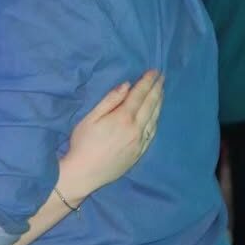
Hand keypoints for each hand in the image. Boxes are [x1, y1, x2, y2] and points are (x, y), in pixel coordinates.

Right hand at [57, 70, 163, 202]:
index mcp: (123, 118)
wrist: (85, 173)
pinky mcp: (139, 153)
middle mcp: (136, 129)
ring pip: (154, 119)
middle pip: (150, 105)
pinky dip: (156, 120)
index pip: (139, 95)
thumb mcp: (91, 118)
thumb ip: (110, 101)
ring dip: (159, 103)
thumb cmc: (83, 143)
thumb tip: (126, 86)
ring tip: (161, 92)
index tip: (154, 71)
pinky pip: (152, 133)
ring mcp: (140, 142)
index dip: (147, 82)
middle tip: (162, 77)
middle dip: (157, 89)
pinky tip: (156, 116)